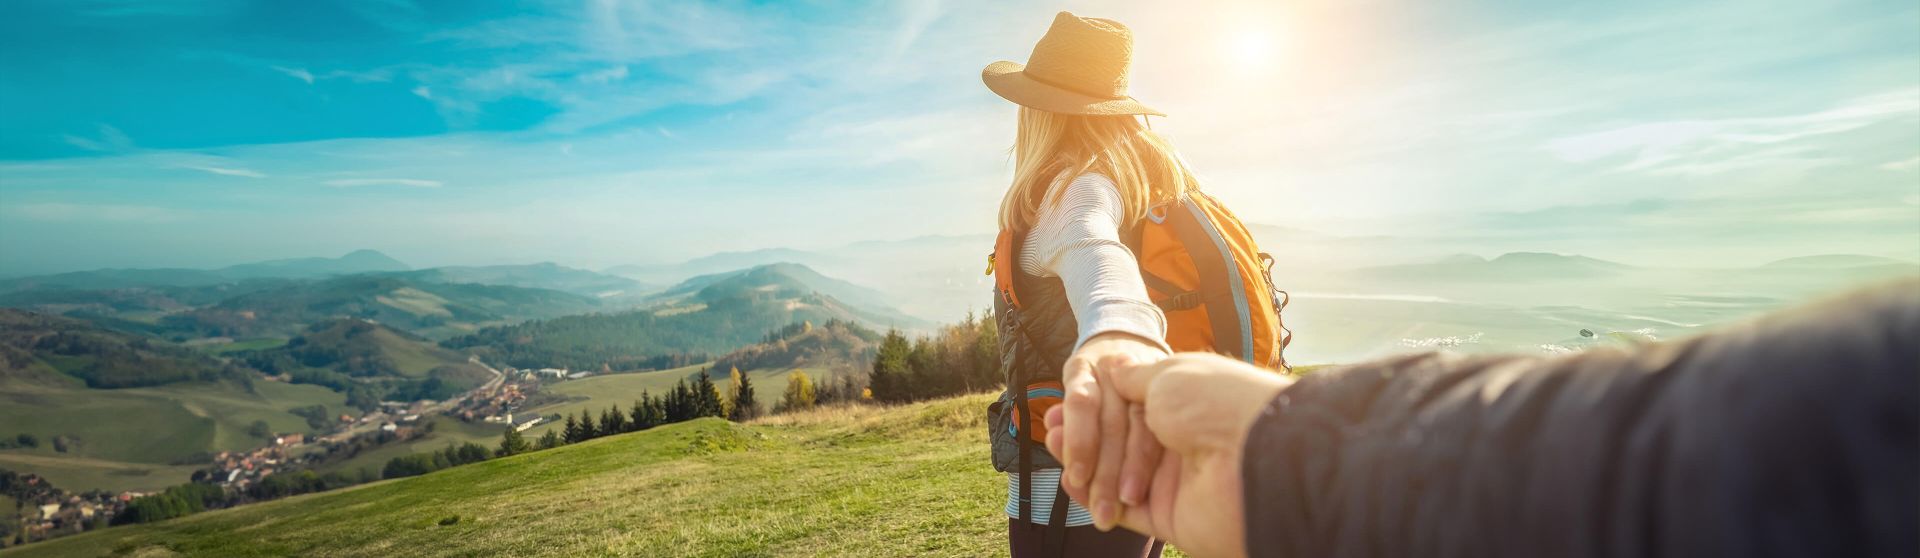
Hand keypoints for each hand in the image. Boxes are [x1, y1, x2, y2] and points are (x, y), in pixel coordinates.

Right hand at [1047, 352, 1291, 557]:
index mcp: (1185, 403)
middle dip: (1084, 438)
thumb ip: (1135, 378)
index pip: (1129, 408)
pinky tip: (1071, 482)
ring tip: (1056, 451)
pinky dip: (1094, 497)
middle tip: (1053, 433)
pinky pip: (1123, 509)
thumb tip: (1114, 371)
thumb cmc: (1214, 404)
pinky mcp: (1169, 515)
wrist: (1252, 457)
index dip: (1095, 409)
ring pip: (1117, 476)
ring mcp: (1175, 479)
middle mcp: (1182, 441)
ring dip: (1084, 466)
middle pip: (1119, 442)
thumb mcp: (1167, 375)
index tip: (1064, 407)